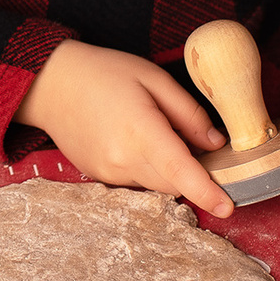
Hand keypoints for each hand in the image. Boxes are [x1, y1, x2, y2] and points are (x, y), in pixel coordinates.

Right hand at [14, 41, 235, 217]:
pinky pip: (136, 180)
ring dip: (168, 169)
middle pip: (174, 183)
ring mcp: (108, 172)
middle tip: (196, 142)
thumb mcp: (153, 78)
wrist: (51, 83)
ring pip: (156, 184)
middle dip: (193, 174)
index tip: (228, 207)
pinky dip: (147, 167)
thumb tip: (215, 144)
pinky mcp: (99, 176)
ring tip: (154, 129)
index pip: (180, 171)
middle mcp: (122, 160)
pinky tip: (134, 139)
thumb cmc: (104, 73)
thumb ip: (189, 113)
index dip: (207, 192)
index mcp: (140, 131)